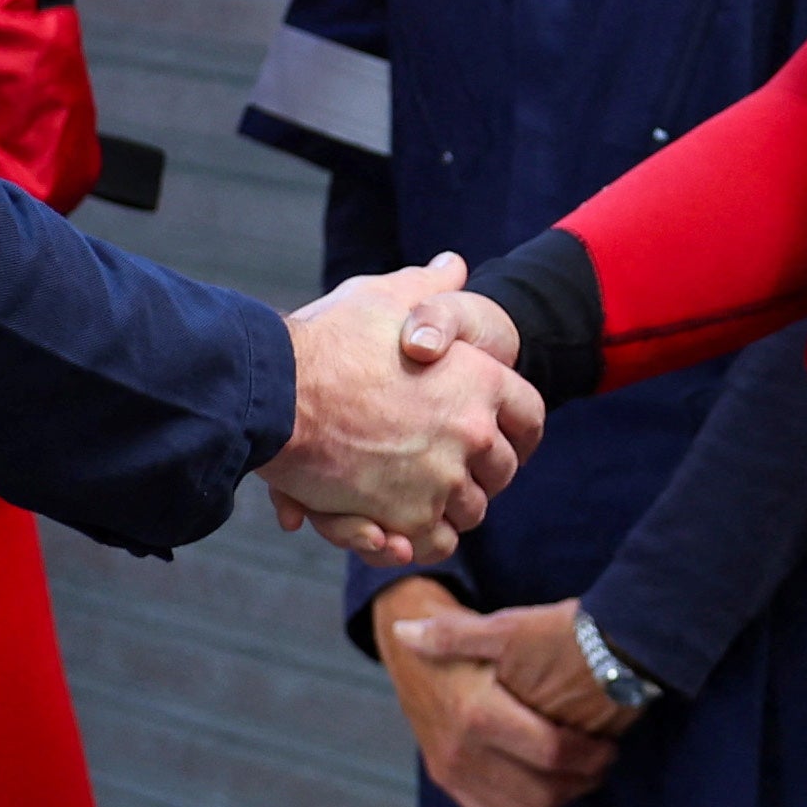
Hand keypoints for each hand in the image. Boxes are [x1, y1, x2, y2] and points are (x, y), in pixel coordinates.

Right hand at [265, 263, 541, 565]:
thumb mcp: (385, 297)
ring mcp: (444, 479)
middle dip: (478, 473)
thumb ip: (427, 290)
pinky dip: (423, 539)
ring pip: (470, 510)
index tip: (494, 436)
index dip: (513, 429)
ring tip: (416, 493)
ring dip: (448, 506)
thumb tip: (453, 266)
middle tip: (446, 467)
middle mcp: (474, 432)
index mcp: (483, 380)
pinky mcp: (409, 518)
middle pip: (501, 470)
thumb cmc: (329, 340)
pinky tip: (402, 525)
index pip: (529, 417)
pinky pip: (436, 540)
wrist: (277, 390)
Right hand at [379, 575, 610, 806]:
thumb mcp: (478, 629)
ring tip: (581, 774)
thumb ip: (473, 633)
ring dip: (561, 798)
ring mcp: (452, 772)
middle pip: (542, 792)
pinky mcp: (448, 783)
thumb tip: (424, 627)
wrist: (414, 660)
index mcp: (477, 714)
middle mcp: (462, 751)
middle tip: (603, 763)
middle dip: (582, 781)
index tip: (609, 746)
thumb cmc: (462, 642)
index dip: (590, 755)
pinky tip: (548, 784)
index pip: (551, 752)